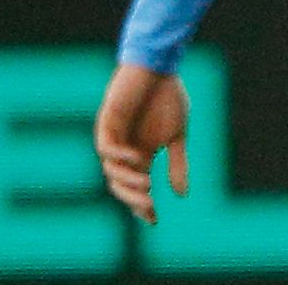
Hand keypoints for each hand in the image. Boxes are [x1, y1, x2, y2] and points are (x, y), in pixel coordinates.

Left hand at [94, 63, 189, 223]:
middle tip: (149, 205)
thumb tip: (182, 195)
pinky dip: (118, 156)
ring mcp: (114, 138)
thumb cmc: (168, 97)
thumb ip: (178, 163)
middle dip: (134, 198)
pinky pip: (105, 147)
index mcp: (140, 155)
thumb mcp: (178, 135)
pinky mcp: (107, 122)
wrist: (159, 67)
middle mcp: (123, 151)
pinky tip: (136, 158)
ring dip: (127, 180)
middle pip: (121, 185)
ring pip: (111, 170)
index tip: (154, 220)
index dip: (142, 206)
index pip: (136, 188)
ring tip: (147, 182)